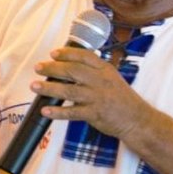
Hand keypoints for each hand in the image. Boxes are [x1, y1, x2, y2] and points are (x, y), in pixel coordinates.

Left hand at [31, 48, 150, 139]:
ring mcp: (97, 98)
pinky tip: (46, 111)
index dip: (67, 53)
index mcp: (105, 70)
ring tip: (35, 86)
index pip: (84, 56)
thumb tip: (71, 65)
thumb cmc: (122, 98)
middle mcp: (100, 81)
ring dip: (49, 88)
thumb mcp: (112, 78)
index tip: (53, 53)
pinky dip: (58, 112)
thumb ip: (95, 71)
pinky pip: (72, 112)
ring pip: (69, 91)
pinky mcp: (94, 114)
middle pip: (72, 71)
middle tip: (38, 68)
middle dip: (52, 68)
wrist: (137, 119)